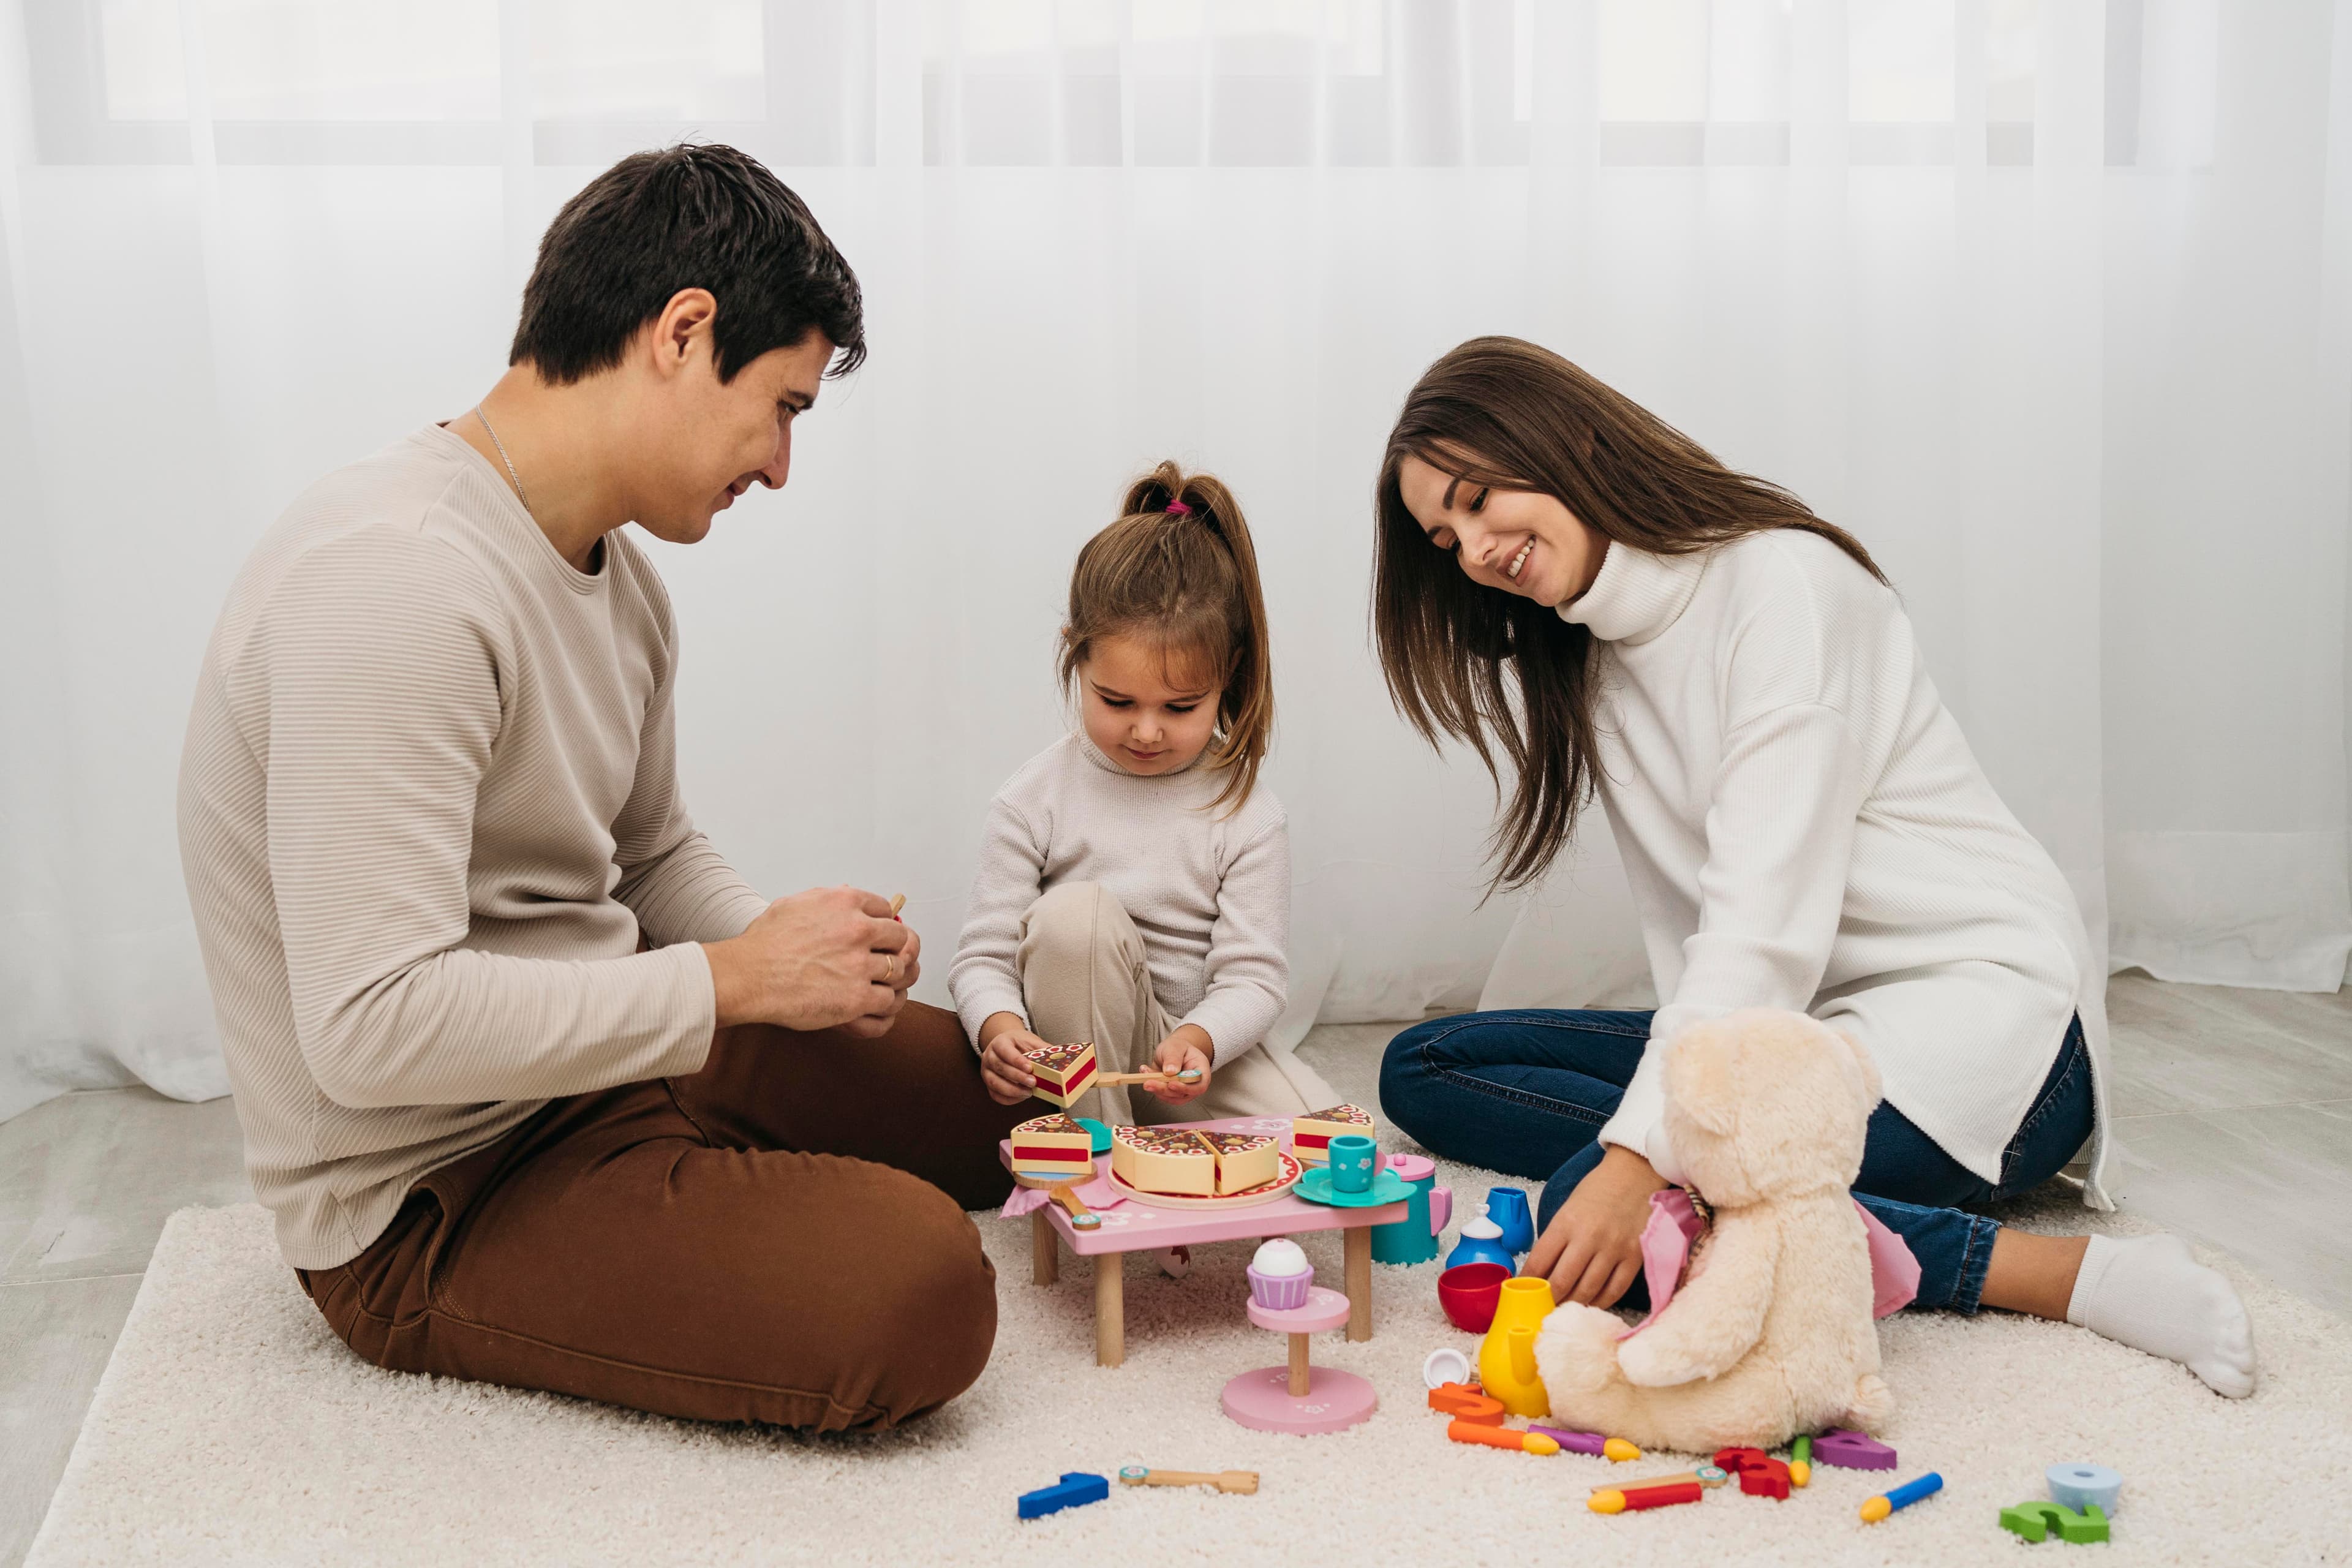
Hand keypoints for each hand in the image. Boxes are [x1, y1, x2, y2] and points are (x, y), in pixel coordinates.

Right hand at [702, 886, 911, 1036]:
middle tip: (895, 959)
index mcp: (845, 902)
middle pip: (902, 938)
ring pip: (900, 971)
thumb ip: (827, 899)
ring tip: (889, 984)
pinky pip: (888, 1000)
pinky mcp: (857, 997)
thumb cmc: (764, 944)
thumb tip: (844, 896)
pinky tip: (876, 1004)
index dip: (886, 924)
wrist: (748, 976)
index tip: (884, 935)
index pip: (886, 910)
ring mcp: (860, 964)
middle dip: (899, 950)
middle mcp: (858, 929)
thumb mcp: (796, 904)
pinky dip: (885, 1004)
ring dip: (895, 979)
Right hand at [977, 1013, 1048, 1105]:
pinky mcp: (988, 1084)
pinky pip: (995, 1095)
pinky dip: (1008, 1099)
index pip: (1005, 1051)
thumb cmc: (1018, 1043)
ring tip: (1028, 1092)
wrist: (1004, 1045)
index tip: (1029, 1068)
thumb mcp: (1030, 1041)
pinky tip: (1021, 1097)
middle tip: (1033, 1082)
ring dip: (1013, 1090)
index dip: (1017, 1061)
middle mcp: (989, 1057)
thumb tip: (1061, 1057)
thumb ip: (1042, 1049)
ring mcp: (986, 1071)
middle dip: (1017, 1077)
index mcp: (1000, 1043)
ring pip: (995, 1083)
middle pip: (1000, 1068)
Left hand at [1145, 1027, 1212, 1105]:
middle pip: (1183, 1094)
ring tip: (1145, 1074)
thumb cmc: (1177, 1047)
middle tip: (1149, 1082)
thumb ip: (1173, 1057)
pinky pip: (1162, 1095)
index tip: (1171, 1083)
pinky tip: (1145, 1074)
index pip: (1199, 1086)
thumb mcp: (1175, 1046)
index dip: (1186, 1088)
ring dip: (1156, 1089)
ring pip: (1171, 1097)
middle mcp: (1194, 1084)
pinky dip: (1153, 1086)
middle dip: (1164, 1089)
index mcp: (1201, 1070)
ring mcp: (1183, 1090)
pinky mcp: (1171, 1093)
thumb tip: (1170, 1072)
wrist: (1171, 1050)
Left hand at [1522, 1144, 1668, 1307]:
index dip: (1527, 1282)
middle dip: (1549, 1300)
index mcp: (1566, 1223)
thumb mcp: (1568, 1209)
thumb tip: (1541, 1273)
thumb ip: (1556, 1239)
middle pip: (1562, 1282)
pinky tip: (1591, 1303)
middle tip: (1543, 1309)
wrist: (1635, 1174)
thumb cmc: (1597, 1190)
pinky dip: (1600, 1302)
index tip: (1521, 1293)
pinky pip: (1615, 1290)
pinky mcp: (1635, 1257)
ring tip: (1564, 1310)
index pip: (1539, 1261)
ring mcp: (1614, 1249)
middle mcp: (1589, 1237)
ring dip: (1573, 1304)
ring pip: (1588, 1291)